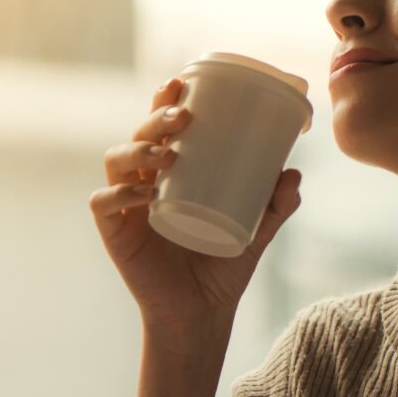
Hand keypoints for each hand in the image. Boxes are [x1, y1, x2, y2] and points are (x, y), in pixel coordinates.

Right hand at [90, 77, 302, 331]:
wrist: (202, 313)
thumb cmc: (223, 265)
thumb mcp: (257, 230)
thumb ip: (276, 204)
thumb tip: (294, 173)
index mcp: (171, 171)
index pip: (161, 126)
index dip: (164, 100)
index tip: (180, 83)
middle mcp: (144, 180)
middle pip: (138, 134)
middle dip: (155, 118)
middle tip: (182, 119)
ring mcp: (126, 205)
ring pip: (116, 160)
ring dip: (138, 150)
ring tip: (167, 156)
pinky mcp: (114, 232)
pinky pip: (103, 203)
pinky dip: (118, 193)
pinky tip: (142, 194)